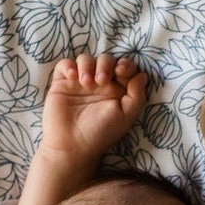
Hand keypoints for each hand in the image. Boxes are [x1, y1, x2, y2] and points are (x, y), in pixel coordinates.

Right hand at [18, 53, 147, 204]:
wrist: (72, 145)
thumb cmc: (101, 133)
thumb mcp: (126, 116)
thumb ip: (137, 95)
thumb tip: (142, 75)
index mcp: (117, 91)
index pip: (124, 68)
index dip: (125, 65)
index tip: (120, 73)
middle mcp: (100, 85)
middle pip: (106, 60)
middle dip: (106, 64)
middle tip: (101, 81)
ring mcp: (81, 83)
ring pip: (86, 59)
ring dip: (88, 65)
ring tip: (86, 83)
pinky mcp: (62, 83)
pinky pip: (65, 64)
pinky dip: (69, 65)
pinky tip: (72, 77)